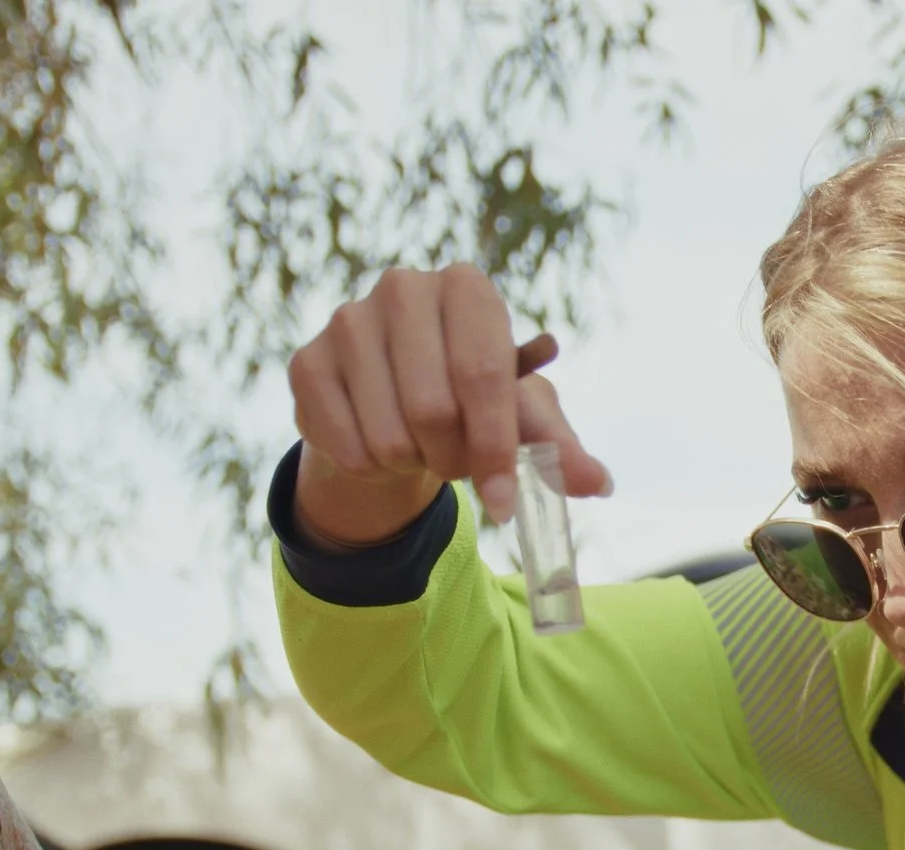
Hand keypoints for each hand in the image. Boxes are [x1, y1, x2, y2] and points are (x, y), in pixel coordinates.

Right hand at [287, 265, 611, 543]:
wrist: (395, 402)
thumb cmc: (472, 400)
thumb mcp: (522, 417)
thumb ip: (559, 448)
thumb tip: (598, 483)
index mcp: (468, 288)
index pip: (483, 375)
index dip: (496, 448)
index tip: (504, 505)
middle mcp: (404, 288)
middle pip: (433, 410)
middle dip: (454, 460)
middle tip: (458, 463)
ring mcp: (348, 320)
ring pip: (388, 435)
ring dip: (413, 464)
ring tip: (419, 444)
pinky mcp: (306, 361)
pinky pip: (346, 446)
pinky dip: (371, 467)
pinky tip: (376, 442)